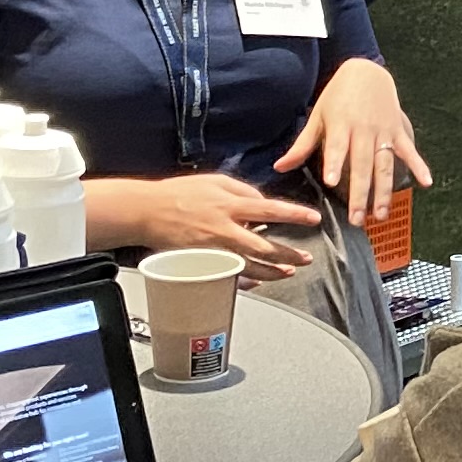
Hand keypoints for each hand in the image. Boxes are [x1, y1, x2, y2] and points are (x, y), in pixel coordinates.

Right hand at [112, 169, 325, 276]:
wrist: (147, 211)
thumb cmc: (180, 193)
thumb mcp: (215, 180)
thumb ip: (243, 189)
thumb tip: (263, 201)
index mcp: (229, 205)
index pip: (271, 209)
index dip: (295, 215)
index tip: (313, 219)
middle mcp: (225, 228)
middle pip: (265, 246)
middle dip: (289, 254)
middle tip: (305, 258)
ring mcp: (214, 250)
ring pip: (250, 267)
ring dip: (272, 272)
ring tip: (287, 272)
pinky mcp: (203, 263)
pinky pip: (229, 276)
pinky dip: (246, 281)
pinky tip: (259, 281)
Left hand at [278, 56, 432, 229]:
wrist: (366, 70)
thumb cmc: (338, 96)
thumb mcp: (318, 116)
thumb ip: (302, 145)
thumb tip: (279, 167)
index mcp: (341, 125)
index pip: (337, 147)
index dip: (335, 164)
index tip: (332, 182)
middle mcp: (363, 130)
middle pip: (362, 165)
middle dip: (361, 193)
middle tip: (358, 219)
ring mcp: (383, 130)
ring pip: (384, 164)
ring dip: (384, 191)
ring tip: (381, 214)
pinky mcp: (398, 130)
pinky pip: (409, 150)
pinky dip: (420, 165)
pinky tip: (426, 182)